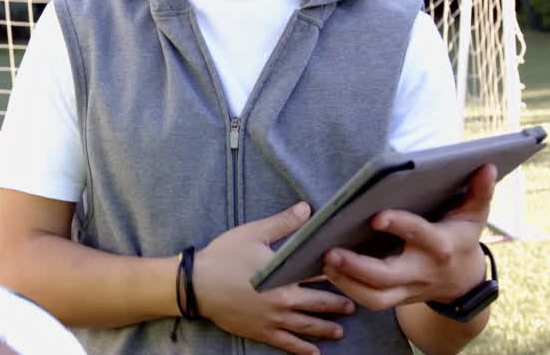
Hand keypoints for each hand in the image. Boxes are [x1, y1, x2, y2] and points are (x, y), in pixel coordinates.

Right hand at [194, 202, 355, 354]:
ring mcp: (273, 319)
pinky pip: (287, 343)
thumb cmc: (223, 256)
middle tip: (353, 306)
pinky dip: (303, 349)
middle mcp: (284, 300)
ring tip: (340, 330)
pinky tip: (314, 352)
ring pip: (308, 326)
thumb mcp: (253, 233)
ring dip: (326, 328)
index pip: (320, 274)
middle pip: (319, 304)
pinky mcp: (261, 332)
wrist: (196, 285)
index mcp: (285, 275)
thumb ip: (283, 223)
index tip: (353, 273)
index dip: (338, 274)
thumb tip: (306, 209)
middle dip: (338, 305)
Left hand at [322, 164, 496, 311]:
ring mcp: (408, 288)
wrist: (464, 281)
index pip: (419, 234)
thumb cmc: (461, 238)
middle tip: (331, 251)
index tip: (375, 216)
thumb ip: (479, 191)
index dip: (399, 226)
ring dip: (347, 283)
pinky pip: (371, 301)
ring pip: (376, 297)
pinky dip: (348, 290)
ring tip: (325, 262)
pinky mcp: (397, 298)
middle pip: (388, 275)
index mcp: (440, 245)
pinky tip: (328, 271)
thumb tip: (487, 166)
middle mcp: (422, 270)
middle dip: (359, 266)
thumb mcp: (474, 215)